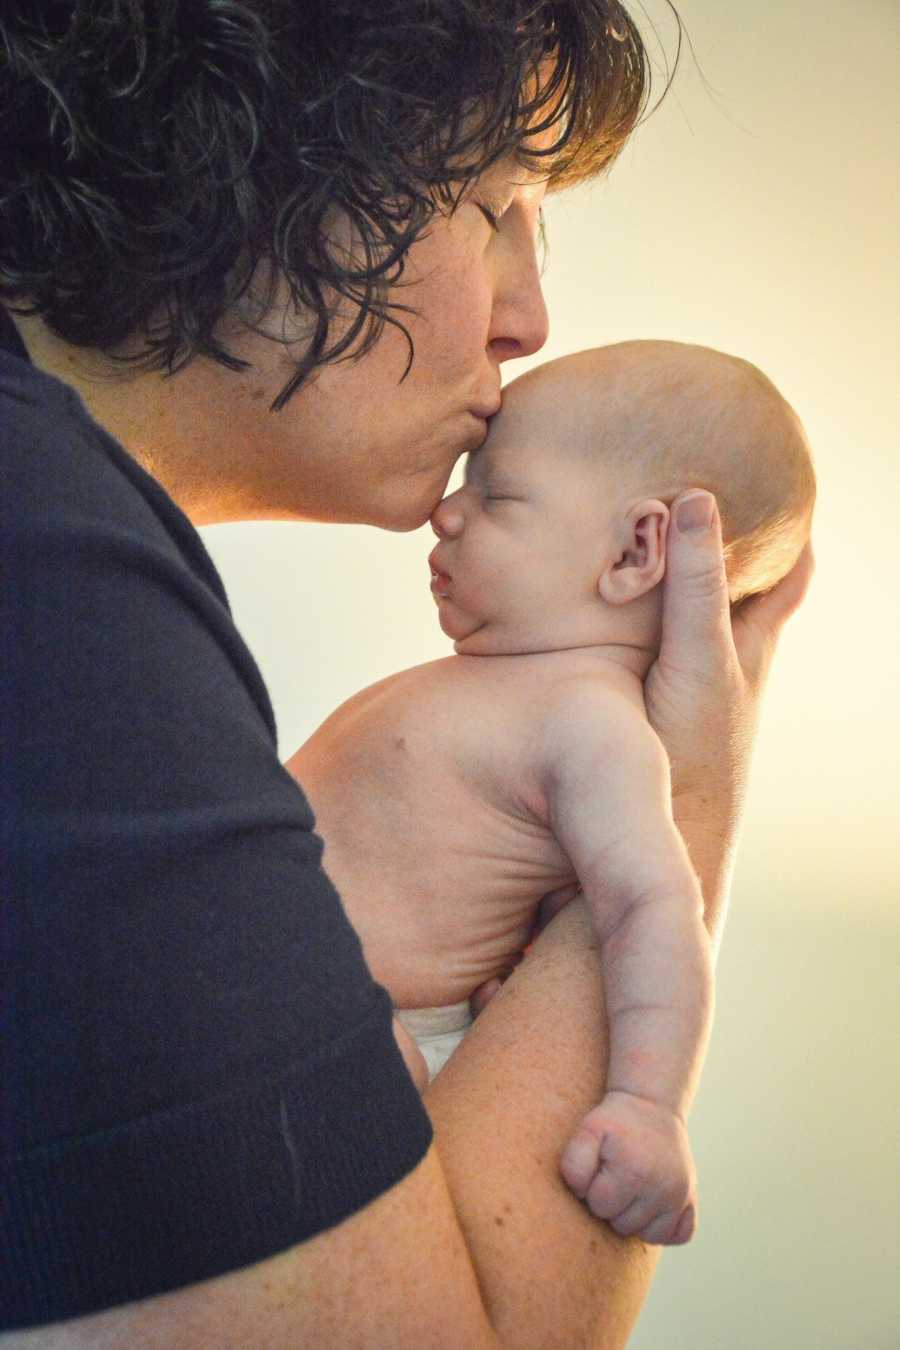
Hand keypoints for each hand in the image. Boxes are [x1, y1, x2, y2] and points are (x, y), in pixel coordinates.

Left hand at [560, 1091, 696, 1245]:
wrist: (652, 1104)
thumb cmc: (615, 1122)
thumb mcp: (587, 1131)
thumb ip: (574, 1165)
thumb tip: (583, 1196)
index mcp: (635, 1170)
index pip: (600, 1207)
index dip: (592, 1190)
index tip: (600, 1169)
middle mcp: (664, 1187)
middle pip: (624, 1226)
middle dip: (613, 1205)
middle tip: (616, 1176)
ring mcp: (681, 1195)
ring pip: (650, 1236)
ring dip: (635, 1218)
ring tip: (632, 1188)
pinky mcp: (691, 1199)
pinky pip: (679, 1235)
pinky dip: (664, 1226)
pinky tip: (652, 1205)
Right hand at [645, 491, 813, 874]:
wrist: (669, 842)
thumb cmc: (690, 752)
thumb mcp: (697, 658)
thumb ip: (695, 587)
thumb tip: (697, 499)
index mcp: (747, 646)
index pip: (788, 579)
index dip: (791, 537)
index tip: (781, 490)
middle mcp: (728, 669)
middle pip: (743, 600)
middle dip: (731, 556)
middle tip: (702, 506)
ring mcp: (693, 697)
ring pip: (692, 630)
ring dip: (679, 593)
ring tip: (649, 554)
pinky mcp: (655, 717)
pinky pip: (648, 656)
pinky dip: (635, 631)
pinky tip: (605, 632)